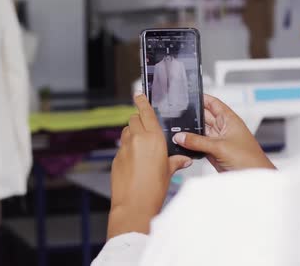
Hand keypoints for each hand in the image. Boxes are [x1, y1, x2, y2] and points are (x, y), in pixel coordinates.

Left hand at [108, 94, 192, 238]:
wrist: (134, 204)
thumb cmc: (153, 189)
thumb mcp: (169, 172)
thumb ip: (175, 161)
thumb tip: (183, 159)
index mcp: (153, 138)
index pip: (145, 112)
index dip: (142, 101)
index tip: (138, 95)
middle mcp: (137, 139)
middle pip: (133, 119)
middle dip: (138, 120)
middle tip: (145, 128)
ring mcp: (124, 148)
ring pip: (126, 132)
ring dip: (132, 133)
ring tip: (141, 146)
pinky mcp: (116, 158)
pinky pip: (122, 147)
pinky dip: (127, 149)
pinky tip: (134, 161)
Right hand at [173, 94, 275, 171]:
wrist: (254, 177)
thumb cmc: (249, 159)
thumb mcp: (220, 146)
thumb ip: (198, 141)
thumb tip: (181, 136)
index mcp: (229, 120)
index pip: (213, 103)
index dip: (202, 98)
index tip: (188, 96)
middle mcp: (223, 128)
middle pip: (203, 117)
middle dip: (192, 117)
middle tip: (177, 117)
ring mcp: (217, 141)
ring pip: (200, 132)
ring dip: (190, 133)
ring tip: (177, 132)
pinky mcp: (213, 153)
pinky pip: (199, 146)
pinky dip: (191, 146)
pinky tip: (183, 145)